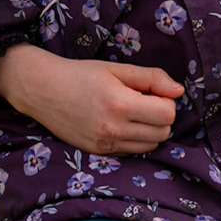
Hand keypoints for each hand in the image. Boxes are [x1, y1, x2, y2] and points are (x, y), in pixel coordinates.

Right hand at [0, 45, 181, 155]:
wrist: (42, 90)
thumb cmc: (81, 74)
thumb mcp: (117, 69)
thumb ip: (152, 78)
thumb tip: (179, 91)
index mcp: (120, 104)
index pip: (167, 114)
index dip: (166, 101)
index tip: (151, 91)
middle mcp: (113, 129)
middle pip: (163, 132)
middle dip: (160, 116)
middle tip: (143, 100)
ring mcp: (105, 144)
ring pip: (150, 145)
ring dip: (150, 129)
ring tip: (132, 112)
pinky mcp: (98, 152)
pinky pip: (132, 151)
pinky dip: (135, 139)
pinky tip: (121, 123)